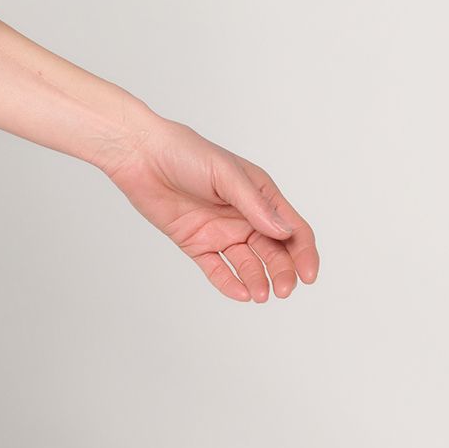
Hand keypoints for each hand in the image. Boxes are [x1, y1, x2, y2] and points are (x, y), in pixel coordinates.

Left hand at [105, 117, 318, 301]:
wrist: (140, 155)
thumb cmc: (185, 153)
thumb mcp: (226, 175)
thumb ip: (255, 205)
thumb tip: (285, 232)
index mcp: (260, 196)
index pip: (292, 229)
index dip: (305, 253)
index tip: (309, 275)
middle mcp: (244, 216)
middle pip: (274, 252)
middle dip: (283, 272)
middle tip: (283, 290)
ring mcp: (220, 232)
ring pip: (247, 264)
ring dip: (257, 280)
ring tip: (260, 294)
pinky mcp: (196, 243)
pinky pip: (216, 269)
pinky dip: (229, 283)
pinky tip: (240, 293)